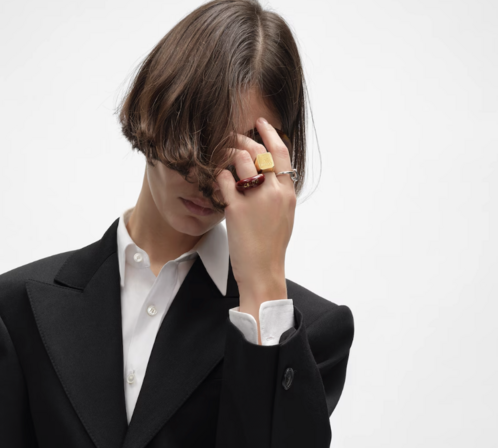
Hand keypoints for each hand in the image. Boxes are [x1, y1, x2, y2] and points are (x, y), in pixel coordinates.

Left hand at [215, 117, 295, 332]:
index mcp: (287, 193)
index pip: (281, 152)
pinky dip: (216, 174)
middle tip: (230, 136)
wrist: (263, 273)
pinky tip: (211, 176)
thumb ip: (278, 194)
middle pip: (257, 151)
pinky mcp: (236, 210)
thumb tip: (271, 177)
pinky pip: (223, 179)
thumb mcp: (283, 217)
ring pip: (239, 160)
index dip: (270, 134)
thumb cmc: (270, 249)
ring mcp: (255, 200)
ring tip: (217, 155)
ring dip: (226, 154)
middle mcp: (273, 192)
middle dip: (242, 139)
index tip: (260, 123)